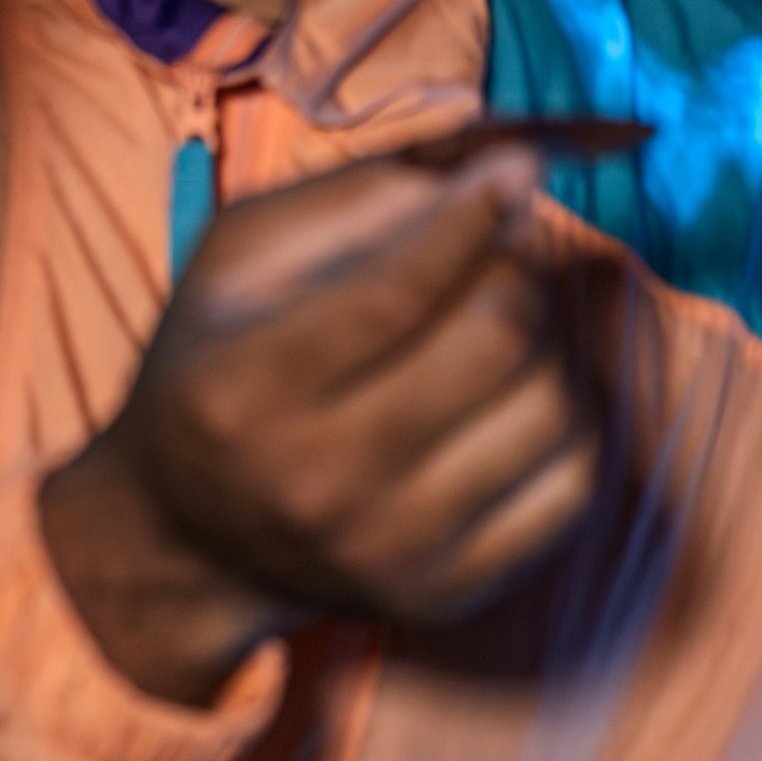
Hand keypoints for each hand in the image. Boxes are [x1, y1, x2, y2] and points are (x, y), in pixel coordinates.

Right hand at [41, 145, 595, 700]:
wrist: (188, 539)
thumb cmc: (215, 369)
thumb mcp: (235, 262)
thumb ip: (351, 199)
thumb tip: (487, 171)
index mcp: (245, 389)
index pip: (398, 291)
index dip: (473, 214)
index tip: (518, 166)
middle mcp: (317, 482)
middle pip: (493, 341)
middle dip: (511, 267)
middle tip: (496, 248)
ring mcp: (389, 551)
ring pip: (549, 407)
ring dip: (542, 342)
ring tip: (494, 326)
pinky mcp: (446, 594)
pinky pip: (573, 484)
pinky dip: (564, 421)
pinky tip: (514, 397)